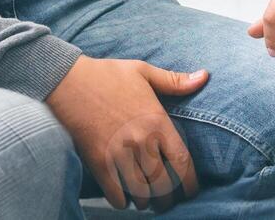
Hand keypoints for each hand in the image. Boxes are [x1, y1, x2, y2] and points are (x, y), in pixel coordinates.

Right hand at [44, 55, 207, 212]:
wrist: (69, 81)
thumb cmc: (108, 75)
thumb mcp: (145, 72)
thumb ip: (175, 81)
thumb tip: (204, 76)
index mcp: (157, 121)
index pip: (181, 161)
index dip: (190, 181)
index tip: (192, 190)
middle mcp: (141, 141)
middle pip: (163, 183)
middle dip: (168, 198)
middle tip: (169, 202)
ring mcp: (119, 153)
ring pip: (140, 192)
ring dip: (146, 201)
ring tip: (148, 201)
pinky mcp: (98, 162)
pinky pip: (115, 193)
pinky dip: (122, 201)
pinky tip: (125, 199)